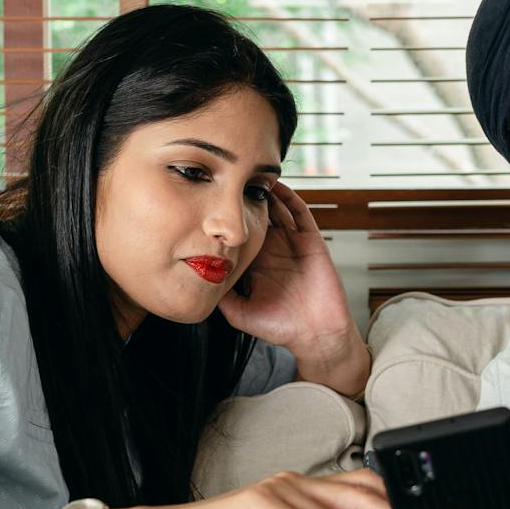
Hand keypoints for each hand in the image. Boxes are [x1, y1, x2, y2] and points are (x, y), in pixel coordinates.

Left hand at [218, 182, 362, 375]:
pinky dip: (289, 197)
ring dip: (265, 192)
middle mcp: (272, 249)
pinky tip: (277, 185)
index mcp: (255, 262)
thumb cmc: (280, 327)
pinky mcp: (310, 241)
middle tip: (227, 176)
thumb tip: (194, 282)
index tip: (207, 200)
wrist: (315, 335)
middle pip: (256, 215)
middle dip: (243, 197)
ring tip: (249, 173)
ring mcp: (292, 243)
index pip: (237, 232)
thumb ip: (219, 297)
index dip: (225, 218)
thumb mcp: (239, 313)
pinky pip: (300, 213)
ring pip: (276, 209)